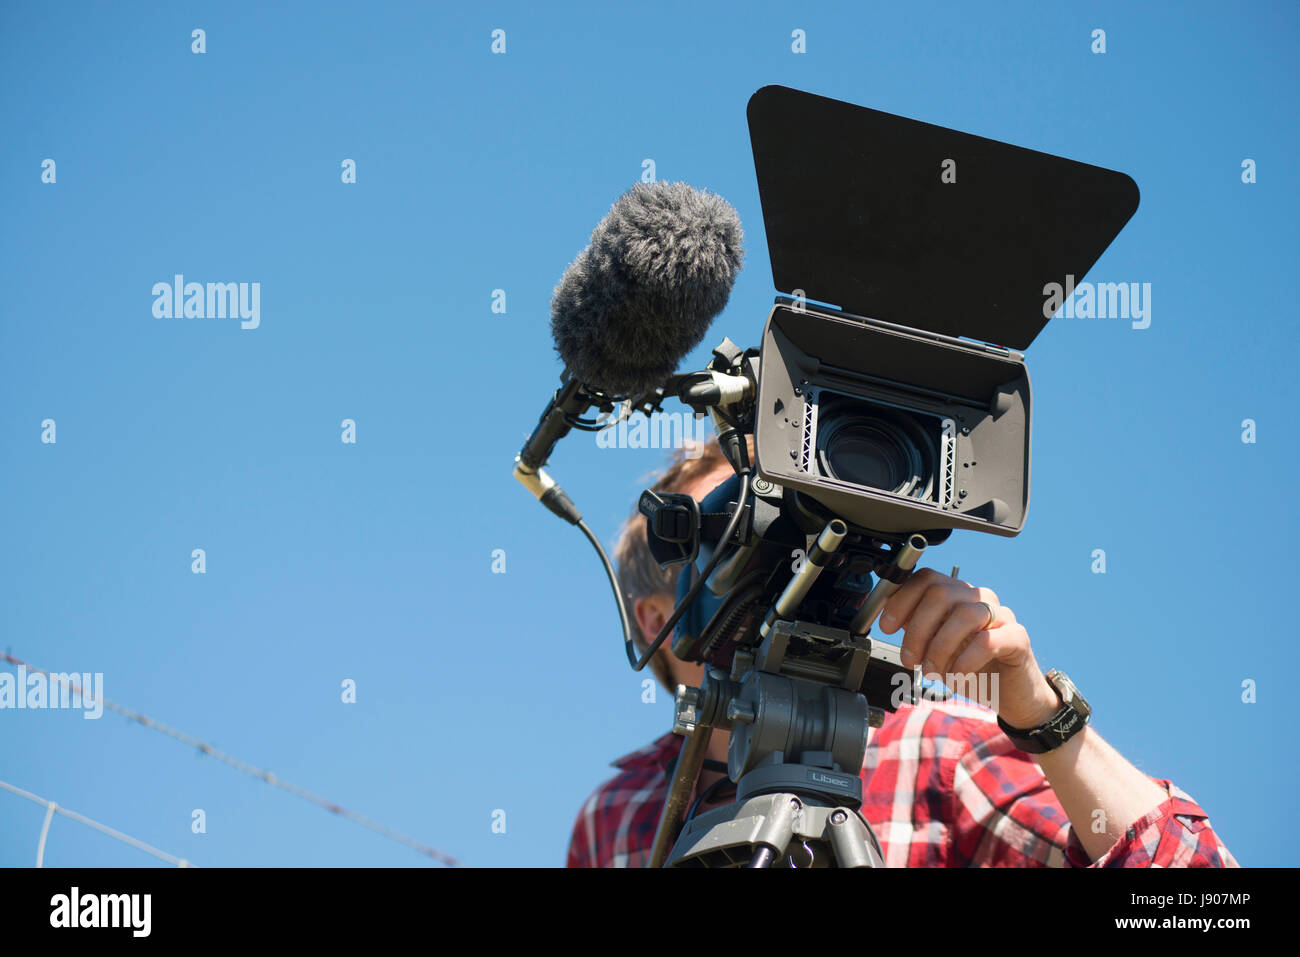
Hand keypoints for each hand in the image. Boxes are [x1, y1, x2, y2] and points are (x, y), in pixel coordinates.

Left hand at [877, 567, 1059, 729]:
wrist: (1009, 694)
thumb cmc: (969, 668)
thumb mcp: (934, 647)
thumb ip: (917, 629)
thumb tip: (888, 619)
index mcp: (956, 595)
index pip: (926, 579)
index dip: (901, 600)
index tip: (887, 627)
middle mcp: (979, 599)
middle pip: (940, 594)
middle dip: (917, 629)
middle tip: (910, 659)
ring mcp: (1000, 616)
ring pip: (964, 614)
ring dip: (940, 647)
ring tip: (932, 673)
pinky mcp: (1017, 638)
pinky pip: (988, 640)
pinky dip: (965, 660)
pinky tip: (956, 676)